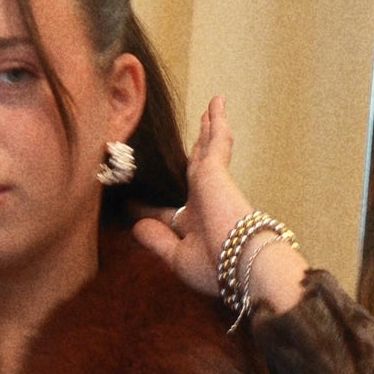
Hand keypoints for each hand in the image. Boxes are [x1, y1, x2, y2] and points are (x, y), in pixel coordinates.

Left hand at [132, 95, 307, 312]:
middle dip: (196, 150)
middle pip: (196, 167)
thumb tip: (135, 227)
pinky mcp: (215, 170)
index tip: (131, 202)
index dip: (150, 206)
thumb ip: (156, 240)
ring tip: (211, 109)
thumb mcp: (177, 258)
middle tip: (196, 131)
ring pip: (208, 149)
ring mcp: (211, 183)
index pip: (168, 210)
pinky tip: (216, 104)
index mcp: (194, 224)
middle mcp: (204, 200)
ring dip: (209, 129)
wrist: (243, 264)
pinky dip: (217, 122)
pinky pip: (216, 140)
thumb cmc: (215, 269)